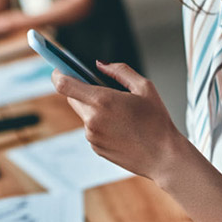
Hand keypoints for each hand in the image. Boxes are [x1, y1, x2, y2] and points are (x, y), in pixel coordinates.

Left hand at [52, 61, 184, 184]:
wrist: (164, 157)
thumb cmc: (158, 121)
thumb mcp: (144, 87)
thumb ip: (119, 70)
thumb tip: (100, 64)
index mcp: (102, 100)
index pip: (63, 85)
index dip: (57, 73)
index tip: (59, 68)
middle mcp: (92, 119)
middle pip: (71, 97)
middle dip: (81, 90)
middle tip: (101, 88)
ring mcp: (92, 136)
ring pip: (84, 113)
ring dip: (94, 109)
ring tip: (121, 114)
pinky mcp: (95, 148)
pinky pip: (91, 129)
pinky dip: (100, 124)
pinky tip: (122, 128)